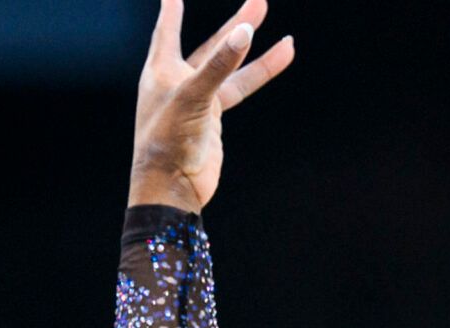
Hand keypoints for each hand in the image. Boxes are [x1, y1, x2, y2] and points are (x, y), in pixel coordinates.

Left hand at [129, 0, 295, 212]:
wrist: (173, 186)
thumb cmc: (169, 140)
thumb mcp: (193, 96)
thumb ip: (219, 64)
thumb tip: (244, 31)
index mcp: (161, 71)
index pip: (167, 31)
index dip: (172, 12)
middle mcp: (178, 82)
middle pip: (211, 45)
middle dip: (235, 24)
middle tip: (260, 1)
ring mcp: (198, 100)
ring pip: (231, 69)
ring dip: (255, 52)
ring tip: (287, 38)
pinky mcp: (213, 118)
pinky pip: (240, 88)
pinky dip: (260, 74)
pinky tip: (281, 57)